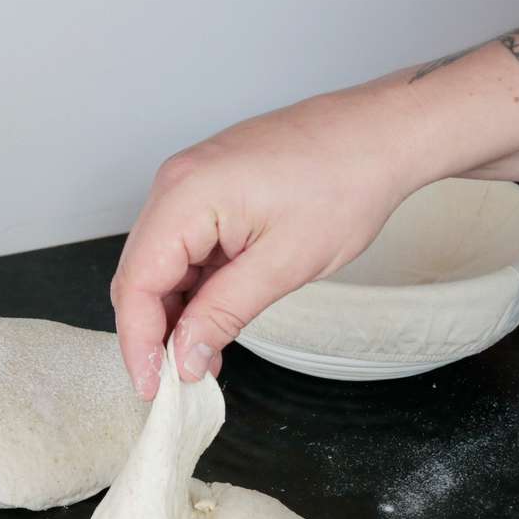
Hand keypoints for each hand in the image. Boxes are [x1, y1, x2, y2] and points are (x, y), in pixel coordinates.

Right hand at [110, 88, 423, 398]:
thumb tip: (184, 357)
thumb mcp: (284, 264)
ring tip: (203, 354)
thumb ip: (223, 314)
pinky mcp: (207, 191)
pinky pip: (182, 249)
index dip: (138, 342)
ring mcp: (189, 184)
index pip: (136, 283)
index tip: (154, 387)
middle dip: (152, 332)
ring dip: (174, 312)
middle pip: (139, 275)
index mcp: (185, 195)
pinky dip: (192, 288)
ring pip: (159, 266)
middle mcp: (175, 184)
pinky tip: (213, 317)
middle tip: (177, 380)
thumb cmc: (347, 180)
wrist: (383, 132)